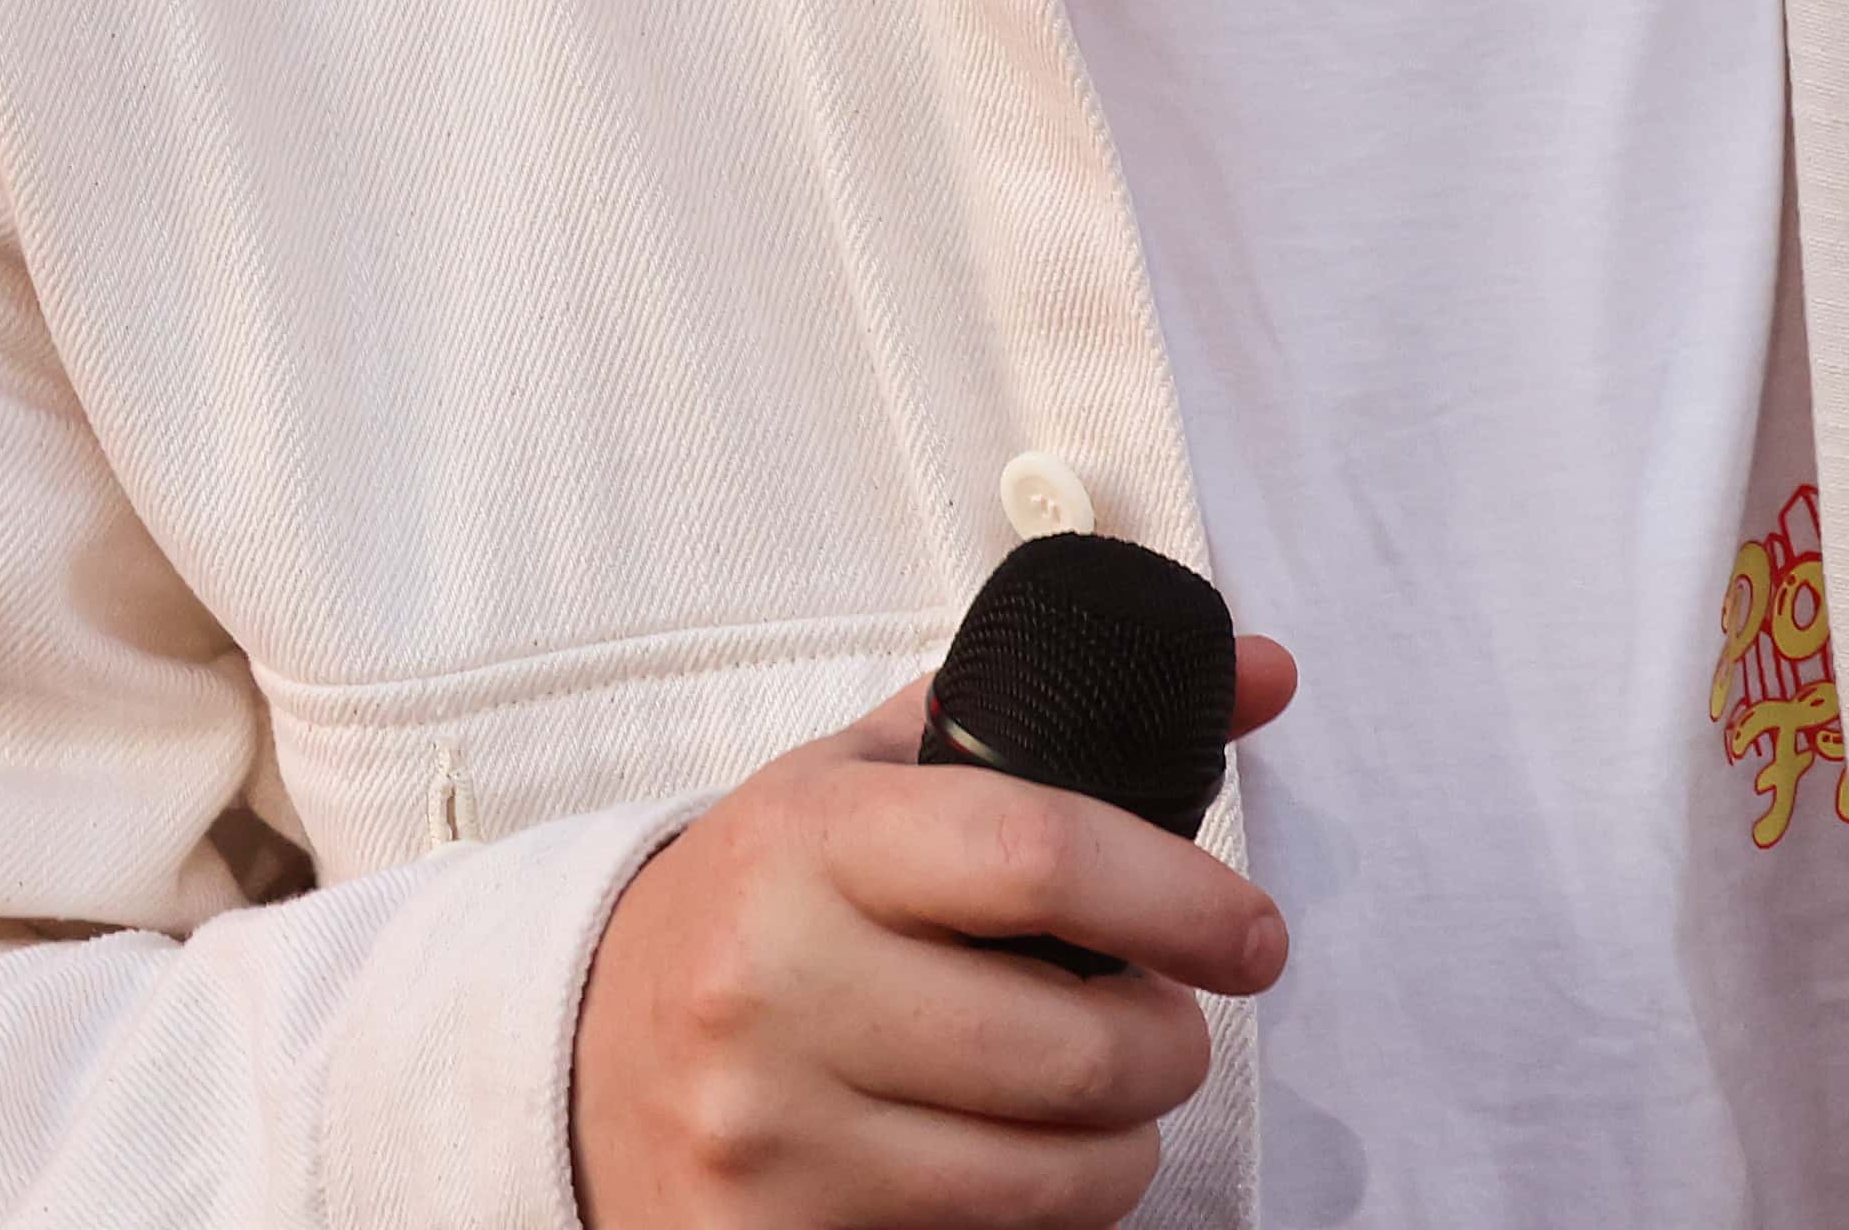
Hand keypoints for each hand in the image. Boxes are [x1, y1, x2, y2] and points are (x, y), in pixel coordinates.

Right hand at [574, 635, 1299, 1229]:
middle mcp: (778, 983)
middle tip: (1173, 1027)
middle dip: (1171, 1048)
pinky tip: (1025, 1163)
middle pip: (1068, 1046)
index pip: (1042, 853)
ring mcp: (766, 1130)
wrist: (583, 1047)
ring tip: (1113, 1098)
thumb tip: (1265, 672)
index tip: (1250, 934)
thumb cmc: (773, 898)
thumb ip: (1060, 714)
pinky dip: (1040, 1212)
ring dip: (1124, 1146)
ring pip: (1041, 1174)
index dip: (1182, 899)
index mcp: (816, 839)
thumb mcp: (878, 774)